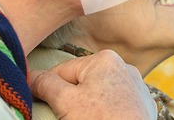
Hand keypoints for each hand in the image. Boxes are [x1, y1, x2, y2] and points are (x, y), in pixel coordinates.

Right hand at [30, 49, 156, 118]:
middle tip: (68, 116)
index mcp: (104, 59)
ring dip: (89, 105)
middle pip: (82, 82)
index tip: (43, 104)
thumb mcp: (65, 101)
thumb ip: (45, 84)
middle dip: (71, 98)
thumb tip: (30, 75)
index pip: (62, 70)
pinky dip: (107, 112)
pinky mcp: (143, 105)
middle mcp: (123, 67)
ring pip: (99, 93)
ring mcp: (136, 87)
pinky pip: (116, 104)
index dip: (48, 88)